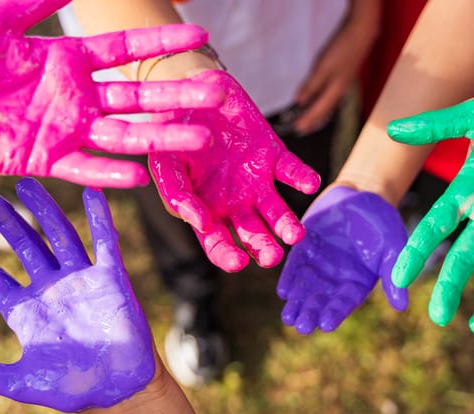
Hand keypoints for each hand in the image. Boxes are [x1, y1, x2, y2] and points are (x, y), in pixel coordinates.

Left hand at [0, 0, 224, 187]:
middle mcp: (78, 97)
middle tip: (217, 94)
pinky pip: (86, 168)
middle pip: (138, 97)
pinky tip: (140, 176)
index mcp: (70, 61)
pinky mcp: (49, 161)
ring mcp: (68, 131)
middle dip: (178, 96)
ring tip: (198, 139)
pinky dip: (111, 174)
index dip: (161, 44)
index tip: (199, 35)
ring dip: (161, 138)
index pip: (125, 51)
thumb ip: (33, 3)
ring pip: (124, 136)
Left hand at [0, 178, 154, 412]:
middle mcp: (52, 289)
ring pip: (60, 236)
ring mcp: (82, 281)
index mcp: (27, 311)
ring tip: (26, 184)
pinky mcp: (112, 279)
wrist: (120, 391)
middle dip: (5, 222)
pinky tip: (92, 194)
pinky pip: (104, 243)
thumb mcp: (21, 383)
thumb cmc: (73, 389)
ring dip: (44, 210)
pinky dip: (100, 218)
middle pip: (25, 247)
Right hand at [148, 70, 320, 271]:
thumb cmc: (172, 132)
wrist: (192, 91)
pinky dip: (303, 178)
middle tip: (271, 257)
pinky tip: (309, 184)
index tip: (239, 262)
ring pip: (277, 213)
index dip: (227, 256)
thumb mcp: (165, 163)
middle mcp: (235, 204)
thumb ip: (177, 194)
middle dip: (264, 249)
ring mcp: (256, 182)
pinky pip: (292, 171)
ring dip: (288, 225)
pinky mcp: (274, 156)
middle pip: (254, 236)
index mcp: (206, 210)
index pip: (218, 244)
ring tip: (295, 235)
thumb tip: (201, 224)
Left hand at [277, 186, 407, 333]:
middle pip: (321, 300)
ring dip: (296, 302)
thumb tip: (402, 307)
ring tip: (288, 318)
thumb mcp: (393, 247)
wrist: (363, 196)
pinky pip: (294, 267)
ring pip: (305, 288)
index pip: (345, 302)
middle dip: (310, 312)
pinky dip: (289, 278)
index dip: (335, 313)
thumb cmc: (384, 223)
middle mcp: (335, 279)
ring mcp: (318, 265)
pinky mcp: (304, 249)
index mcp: (358, 283)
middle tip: (300, 326)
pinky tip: (283, 291)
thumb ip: (394, 274)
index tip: (325, 325)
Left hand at [293, 11, 377, 133]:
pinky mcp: (344, 77)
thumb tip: (299, 102)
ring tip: (311, 122)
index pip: (318, 110)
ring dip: (320, 114)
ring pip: (330, 105)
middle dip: (314, 121)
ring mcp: (344, 84)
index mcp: (335, 91)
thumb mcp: (323, 67)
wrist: (362, 33)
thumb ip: (311, 86)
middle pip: (325, 111)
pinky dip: (325, 104)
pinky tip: (323, 101)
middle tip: (302, 130)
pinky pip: (333, 97)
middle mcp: (340, 91)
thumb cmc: (342, 49)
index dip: (307, 120)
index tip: (297, 128)